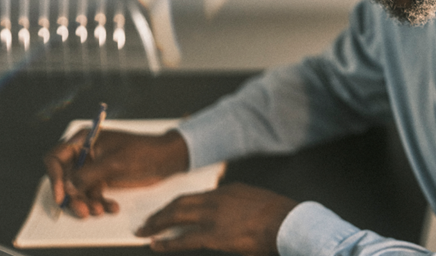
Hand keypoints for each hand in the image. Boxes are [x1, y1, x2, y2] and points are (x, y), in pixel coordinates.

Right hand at [44, 128, 189, 217]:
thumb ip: (88, 175)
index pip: (56, 158)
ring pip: (78, 190)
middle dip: (73, 196)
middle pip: (65, 178)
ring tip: (100, 211)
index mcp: (84, 139)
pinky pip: (92, 194)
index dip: (55, 177)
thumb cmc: (142, 151)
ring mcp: (93, 167)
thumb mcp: (114, 163)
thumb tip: (67, 187)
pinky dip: (99, 203)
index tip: (62, 195)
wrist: (166, 159)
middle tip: (83, 211)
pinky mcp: (102, 179)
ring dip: (86, 203)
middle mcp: (84, 153)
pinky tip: (112, 208)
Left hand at [135, 183, 298, 254]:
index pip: (196, 196)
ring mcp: (214, 216)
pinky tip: (156, 244)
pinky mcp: (214, 235)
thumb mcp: (258, 203)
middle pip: (181, 202)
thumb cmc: (281, 218)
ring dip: (157, 223)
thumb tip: (232, 217)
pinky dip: (168, 241)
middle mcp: (218, 199)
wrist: (290, 224)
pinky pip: (184, 238)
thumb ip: (241, 206)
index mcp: (229, 191)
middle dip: (161, 212)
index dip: (179, 205)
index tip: (170, 211)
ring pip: (177, 215)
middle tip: (147, 221)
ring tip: (144, 230)